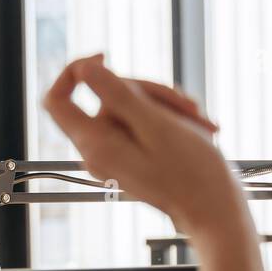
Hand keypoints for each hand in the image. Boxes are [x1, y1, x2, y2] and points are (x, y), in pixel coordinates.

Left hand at [42, 54, 270, 270]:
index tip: (106, 58)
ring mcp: (115, 156)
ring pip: (131, 108)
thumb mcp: (155, 124)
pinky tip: (198, 128)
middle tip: (187, 104)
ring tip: (199, 121)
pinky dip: (169, 119)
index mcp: (95, 145)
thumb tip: (82, 69)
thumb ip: (116, 94)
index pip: (56, 100)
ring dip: (166, 105)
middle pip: (106, 98)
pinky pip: (142, 124)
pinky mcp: (133, 157)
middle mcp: (98, 152)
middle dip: (147, 91)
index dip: (74, 72)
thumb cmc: (191, 173)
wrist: (215, 212)